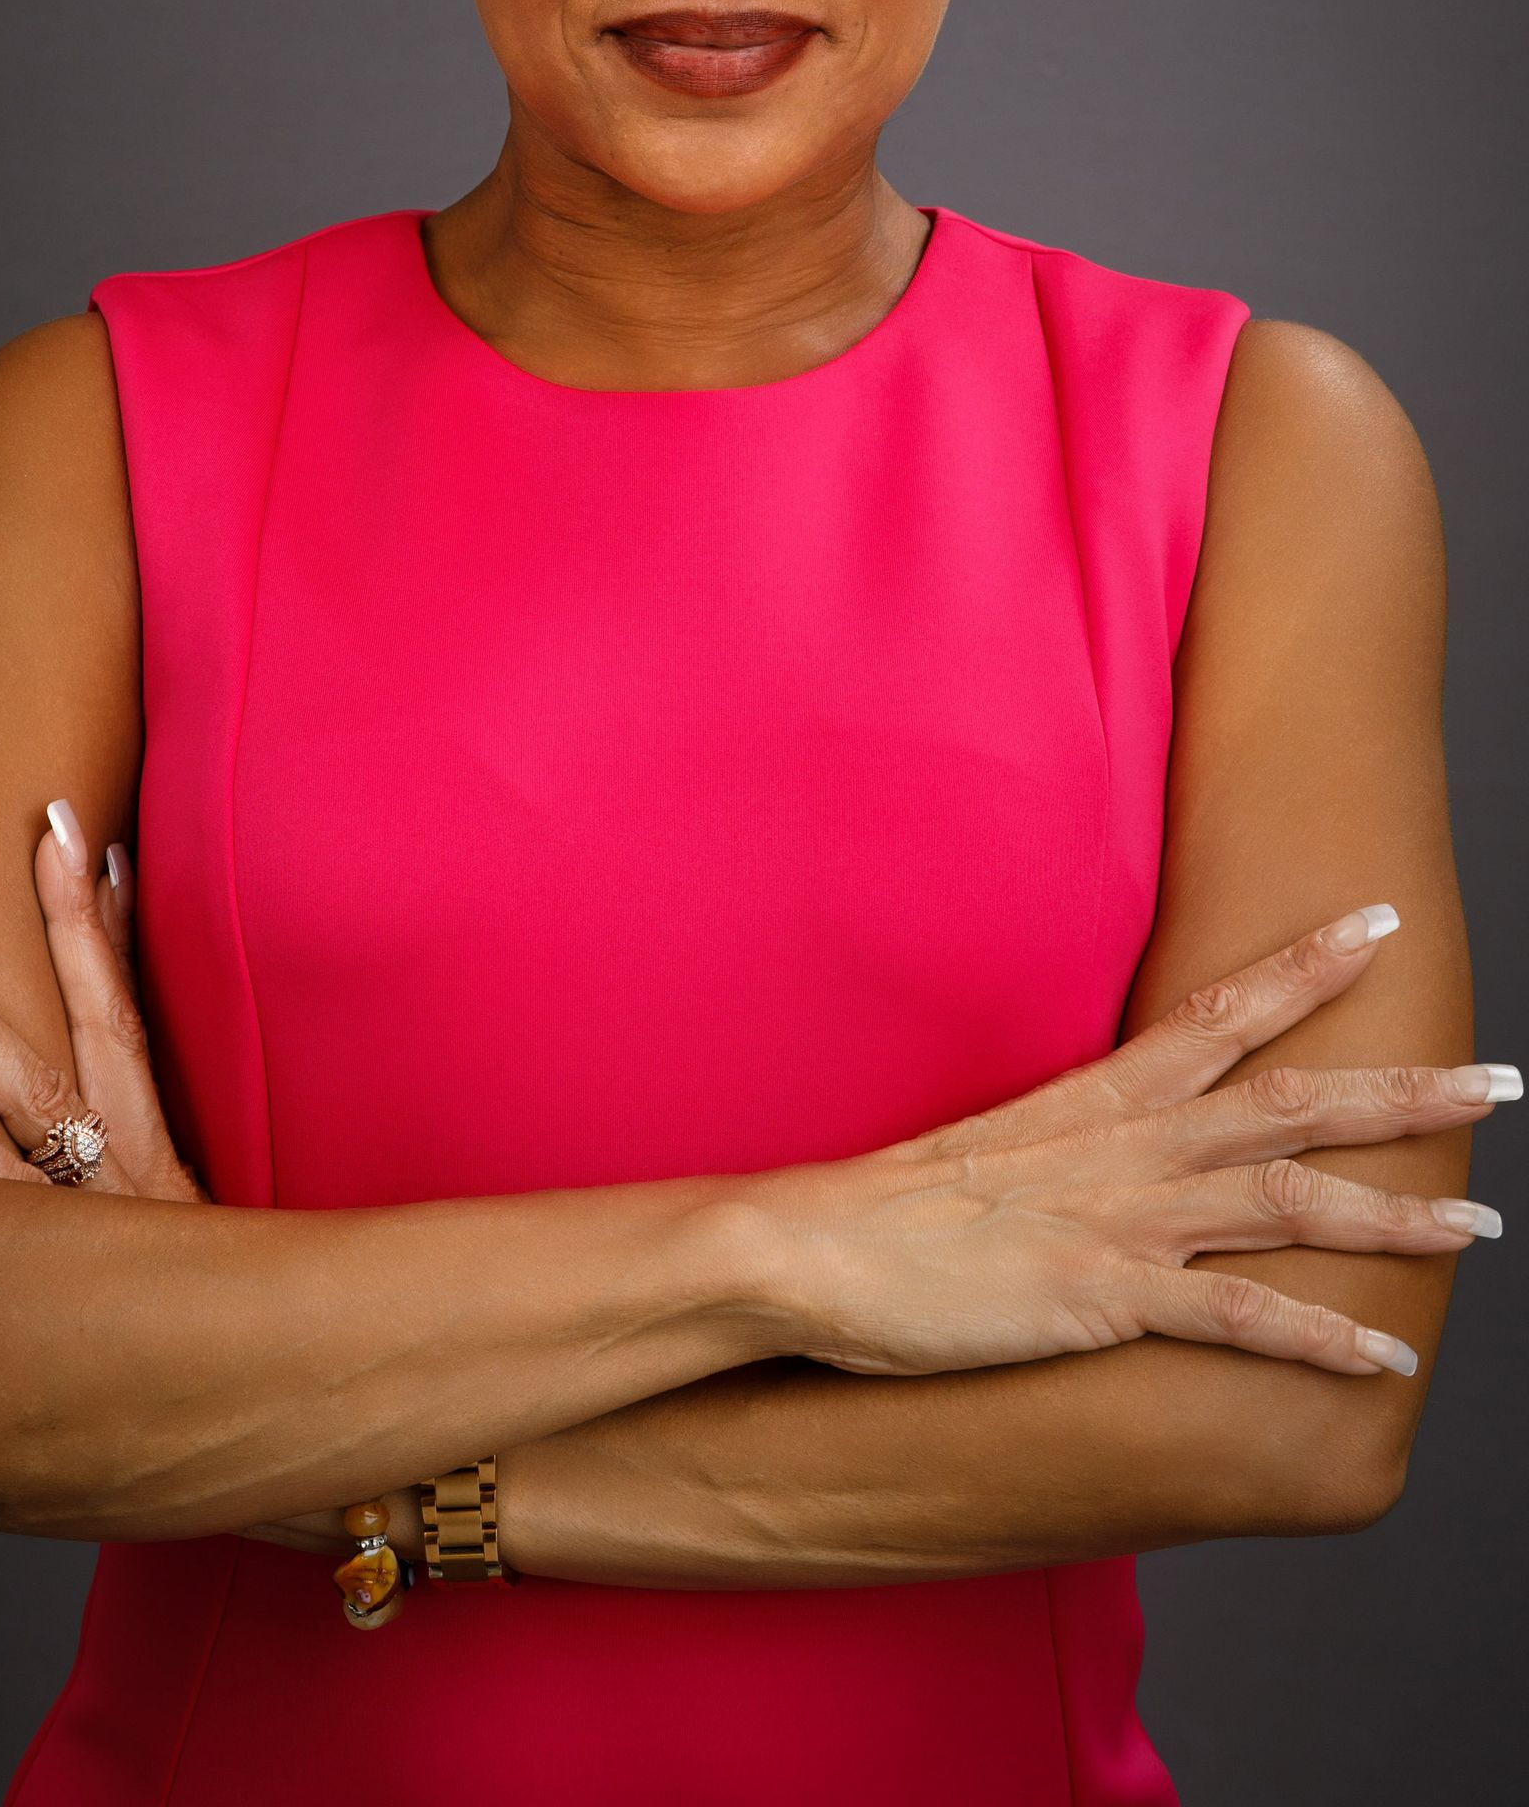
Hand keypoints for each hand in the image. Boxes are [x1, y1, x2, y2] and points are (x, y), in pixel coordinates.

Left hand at [0, 801, 389, 1553]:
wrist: (302, 1439)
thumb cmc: (254, 1359)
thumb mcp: (224, 1266)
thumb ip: (190, 1214)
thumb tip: (190, 1164)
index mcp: (171, 1161)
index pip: (138, 1019)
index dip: (110, 935)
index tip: (96, 849)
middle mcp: (136, 1176)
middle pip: (92, 1021)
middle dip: (60, 921)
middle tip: (38, 826)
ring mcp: (99, 1222)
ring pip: (28, 1096)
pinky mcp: (65, 1277)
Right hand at [746, 904, 1513, 1380]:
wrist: (815, 1247)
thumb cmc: (896, 1206)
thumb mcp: (998, 1146)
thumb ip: (1073, 1146)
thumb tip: (1114, 1152)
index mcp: (1104, 1097)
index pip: (1225, 1010)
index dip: (1307, 966)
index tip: (1379, 921)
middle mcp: (1132, 1145)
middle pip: (1296, 1102)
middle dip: (1407, 1092)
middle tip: (1504, 1079)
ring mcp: (1125, 1218)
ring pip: (1293, 1201)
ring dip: (1397, 1213)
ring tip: (1483, 1221)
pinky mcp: (1106, 1297)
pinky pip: (1240, 1318)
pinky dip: (1321, 1337)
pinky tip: (1386, 1354)